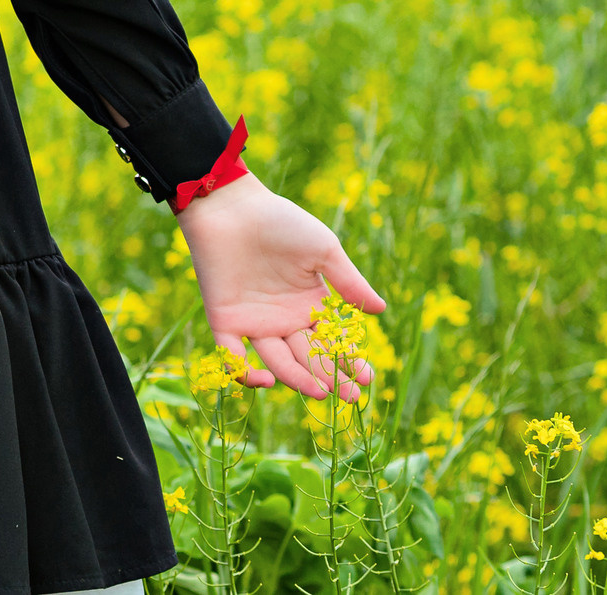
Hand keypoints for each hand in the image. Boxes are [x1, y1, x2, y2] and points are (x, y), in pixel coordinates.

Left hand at [174, 171, 385, 400]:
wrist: (232, 207)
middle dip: (331, 378)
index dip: (350, 361)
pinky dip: (245, 373)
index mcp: (310, 305)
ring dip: (298, 379)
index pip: (334, 342)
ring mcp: (254, 323)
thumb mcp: (323, 250)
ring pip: (278, 361)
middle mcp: (284, 320)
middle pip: (310, 358)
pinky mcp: (225, 322)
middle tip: (350, 398)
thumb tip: (381, 310)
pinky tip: (267, 379)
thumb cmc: (280, 222)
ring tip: (320, 391)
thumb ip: (349, 282)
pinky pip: (232, 356)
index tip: (367, 378)